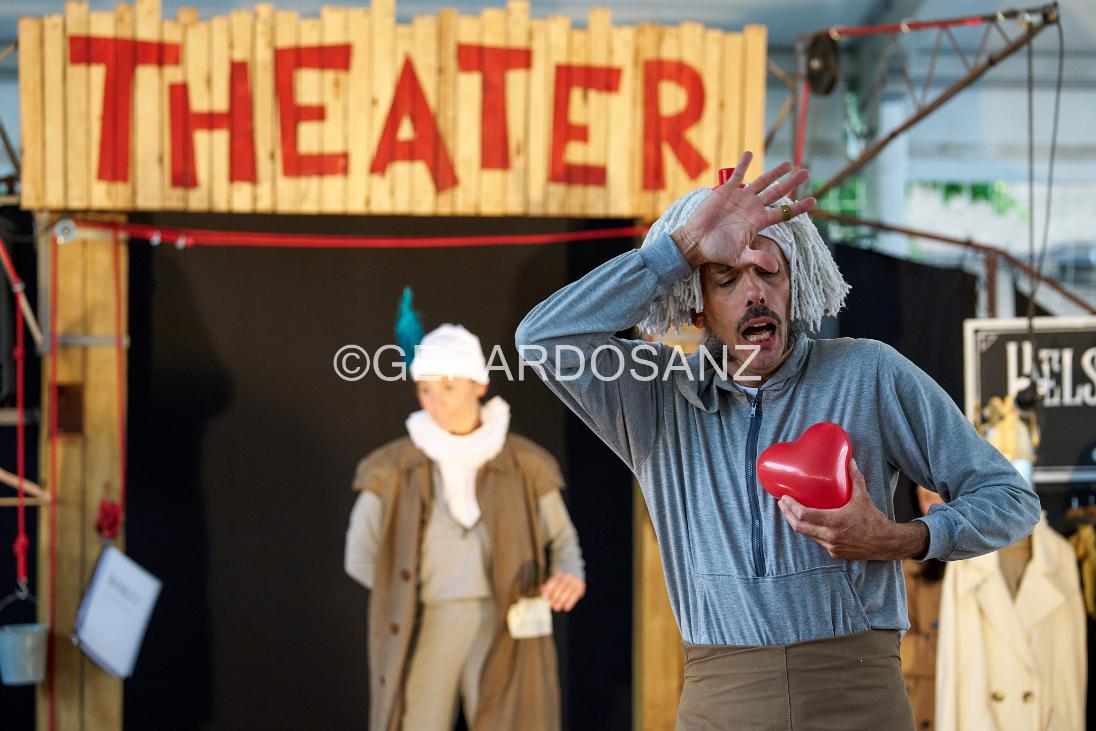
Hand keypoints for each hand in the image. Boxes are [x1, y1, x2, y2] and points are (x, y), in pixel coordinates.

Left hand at [539, 571, 585, 611]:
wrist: (574, 571)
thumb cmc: (560, 580)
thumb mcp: (553, 579)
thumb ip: (547, 586)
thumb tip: (541, 591)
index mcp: (559, 574)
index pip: (553, 582)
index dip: (548, 589)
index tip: (544, 597)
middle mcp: (567, 576)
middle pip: (560, 587)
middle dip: (555, 597)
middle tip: (551, 605)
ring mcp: (574, 581)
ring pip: (568, 592)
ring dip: (561, 601)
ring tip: (556, 608)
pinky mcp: (580, 587)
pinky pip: (575, 595)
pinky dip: (570, 602)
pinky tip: (566, 608)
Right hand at [674, 151, 815, 269]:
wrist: (697, 241)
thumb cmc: (718, 251)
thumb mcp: (740, 257)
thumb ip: (758, 259)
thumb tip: (775, 269)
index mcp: (758, 221)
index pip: (783, 212)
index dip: (798, 207)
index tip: (813, 200)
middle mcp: (753, 208)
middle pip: (777, 192)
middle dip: (791, 183)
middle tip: (806, 173)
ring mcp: (740, 198)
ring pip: (762, 182)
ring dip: (774, 172)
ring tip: (788, 164)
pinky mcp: (726, 191)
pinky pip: (736, 174)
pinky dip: (743, 164)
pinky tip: (749, 154)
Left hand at [776, 460, 929, 560]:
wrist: (886, 543)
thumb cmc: (874, 519)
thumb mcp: (864, 497)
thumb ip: (855, 478)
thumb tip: (850, 460)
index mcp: (835, 522)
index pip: (804, 516)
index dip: (790, 507)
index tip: (784, 498)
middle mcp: (830, 537)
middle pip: (799, 527)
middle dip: (787, 514)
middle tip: (782, 502)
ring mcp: (831, 547)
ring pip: (807, 535)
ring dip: (797, 523)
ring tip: (790, 511)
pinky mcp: (834, 554)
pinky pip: (817, 541)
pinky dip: (811, 531)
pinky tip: (808, 523)